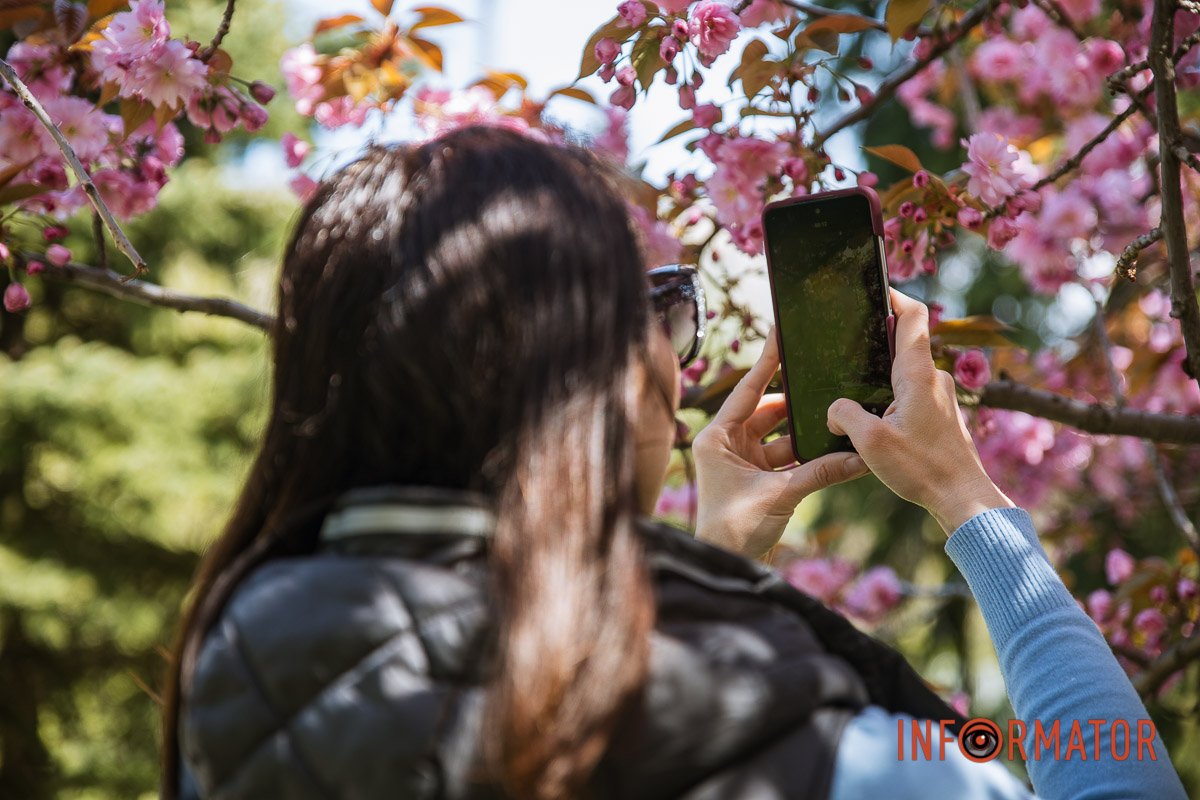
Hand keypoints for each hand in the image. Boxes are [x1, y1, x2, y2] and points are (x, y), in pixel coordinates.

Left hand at [693, 326, 870, 558]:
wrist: (727, 565)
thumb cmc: (736, 527)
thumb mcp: (781, 493)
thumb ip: (822, 471)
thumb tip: (861, 457)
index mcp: (718, 436)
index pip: (748, 389)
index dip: (768, 362)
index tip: (782, 334)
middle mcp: (727, 444)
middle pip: (769, 412)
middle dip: (799, 405)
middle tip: (827, 385)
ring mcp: (743, 461)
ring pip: (783, 437)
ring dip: (808, 435)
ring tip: (839, 420)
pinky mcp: (758, 479)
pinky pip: (788, 460)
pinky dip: (809, 458)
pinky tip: (837, 451)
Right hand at [826, 288, 1014, 534]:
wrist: (963, 499)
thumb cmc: (921, 468)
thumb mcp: (869, 441)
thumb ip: (844, 414)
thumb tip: (834, 410)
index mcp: (918, 374)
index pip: (913, 316)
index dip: (895, 296)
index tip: (876, 289)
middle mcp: (935, 379)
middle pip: (906, 344)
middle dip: (877, 342)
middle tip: (848, 347)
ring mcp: (941, 398)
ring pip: (908, 374)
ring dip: (883, 377)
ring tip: (855, 392)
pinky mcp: (942, 417)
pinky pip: (913, 395)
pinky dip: (893, 398)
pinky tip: (876, 421)